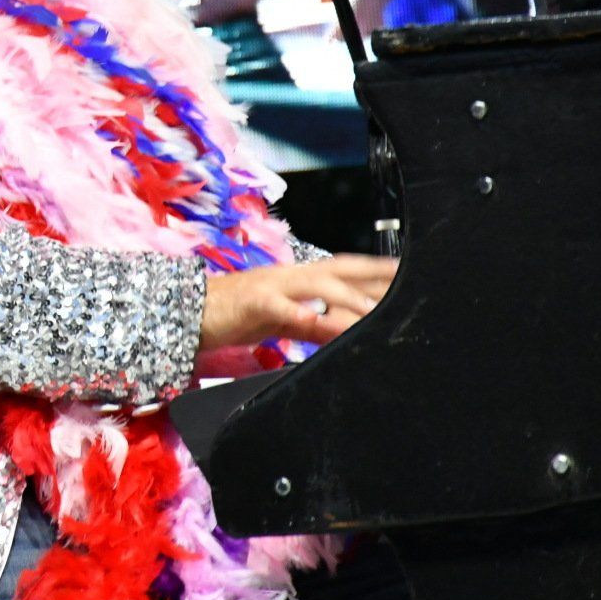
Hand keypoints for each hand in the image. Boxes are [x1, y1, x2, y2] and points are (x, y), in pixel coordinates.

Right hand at [198, 254, 397, 351]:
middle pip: (339, 269)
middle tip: (408, 281)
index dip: (378, 271)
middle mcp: (290, 275)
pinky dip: (299, 313)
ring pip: (316, 285)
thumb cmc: (237, 316)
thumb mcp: (284, 321)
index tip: (410, 273)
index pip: (346, 271)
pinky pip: (279, 307)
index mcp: (298, 278)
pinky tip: (315, 321)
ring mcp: (271, 285)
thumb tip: (347, 331)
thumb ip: (316, 324)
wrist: (191, 313)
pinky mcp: (252, 302)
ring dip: (346, 297)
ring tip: (372, 312)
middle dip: (374, 274)